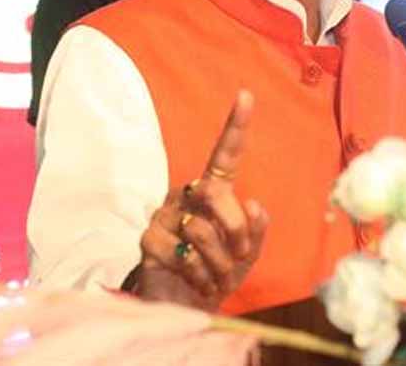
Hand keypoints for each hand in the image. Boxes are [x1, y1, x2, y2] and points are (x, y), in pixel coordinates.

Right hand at [135, 90, 268, 309]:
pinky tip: (199, 284)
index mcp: (212, 193)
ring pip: (200, 231)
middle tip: (239, 255)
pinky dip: (200, 276)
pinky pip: (182, 255)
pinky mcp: (148, 242)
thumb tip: (252, 203)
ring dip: (219, 263)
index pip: (224, 156)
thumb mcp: (247, 253)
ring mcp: (164, 217)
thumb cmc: (218, 273)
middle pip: (214, 192)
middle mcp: (185, 197)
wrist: (188, 309)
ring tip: (217, 276)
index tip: (247, 95)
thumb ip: (256, 229)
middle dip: (234, 228)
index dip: (235, 126)